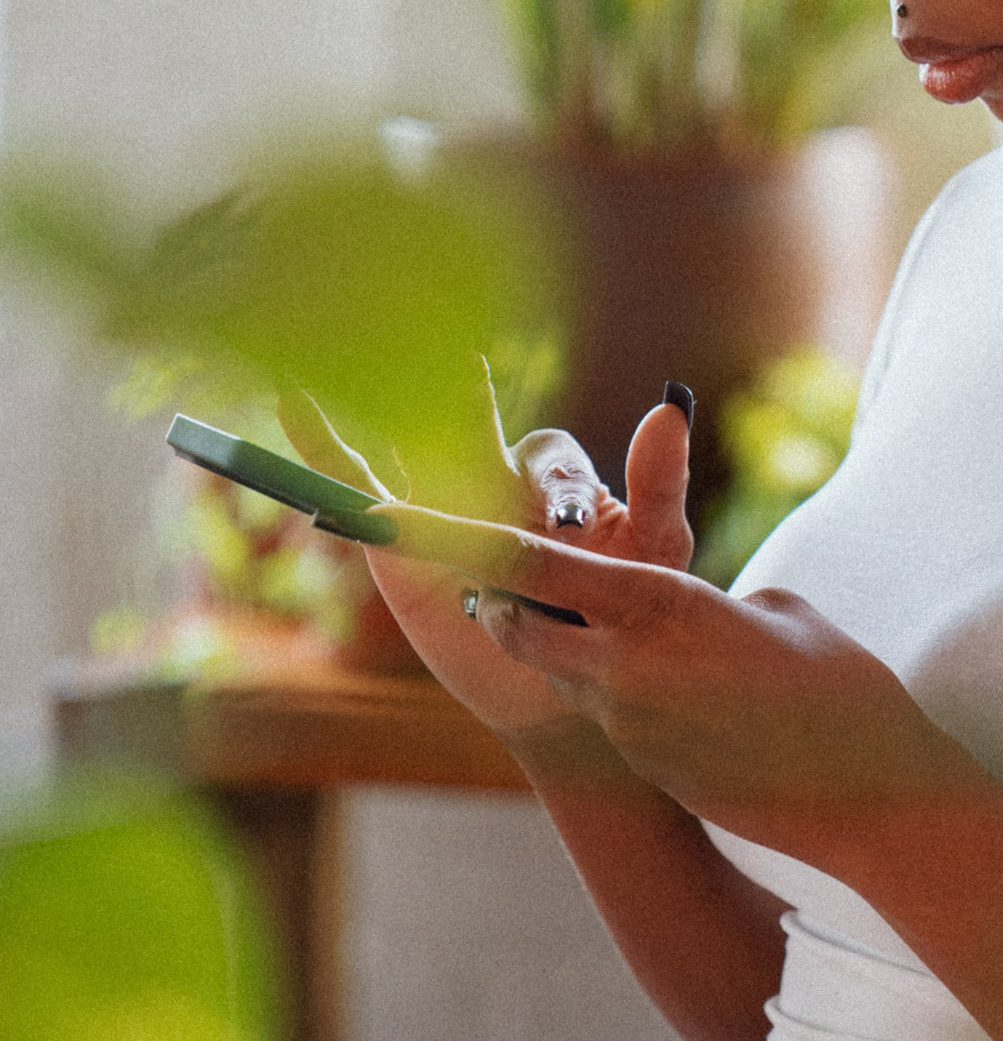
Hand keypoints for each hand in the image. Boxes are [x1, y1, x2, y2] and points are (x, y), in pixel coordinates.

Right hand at [277, 365, 693, 742]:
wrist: (566, 689)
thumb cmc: (620, 611)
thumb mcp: (655, 548)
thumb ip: (660, 481)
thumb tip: (670, 402)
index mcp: (557, 478)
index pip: (554, 462)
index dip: (562, 489)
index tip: (572, 528)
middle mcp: (497, 478)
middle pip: (479, 429)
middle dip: (469, 404)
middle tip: (467, 371)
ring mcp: (444, 502)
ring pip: (414, 444)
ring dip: (386, 402)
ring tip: (356, 351)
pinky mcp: (398, 537)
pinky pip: (356, 484)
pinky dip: (322, 446)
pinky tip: (294, 401)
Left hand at [365, 503, 982, 863]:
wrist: (869, 800)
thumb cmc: (842, 687)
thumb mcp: (782, 609)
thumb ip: (711, 598)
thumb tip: (687, 608)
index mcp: (660, 609)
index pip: (538, 565)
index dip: (469, 537)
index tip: (411, 514)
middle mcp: (625, 671)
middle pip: (517, 626)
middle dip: (501, 599)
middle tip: (496, 573)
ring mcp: (631, 728)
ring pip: (563, 673)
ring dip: (569, 646)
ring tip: (621, 625)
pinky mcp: (648, 769)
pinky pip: (612, 714)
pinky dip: (622, 691)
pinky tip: (691, 692)